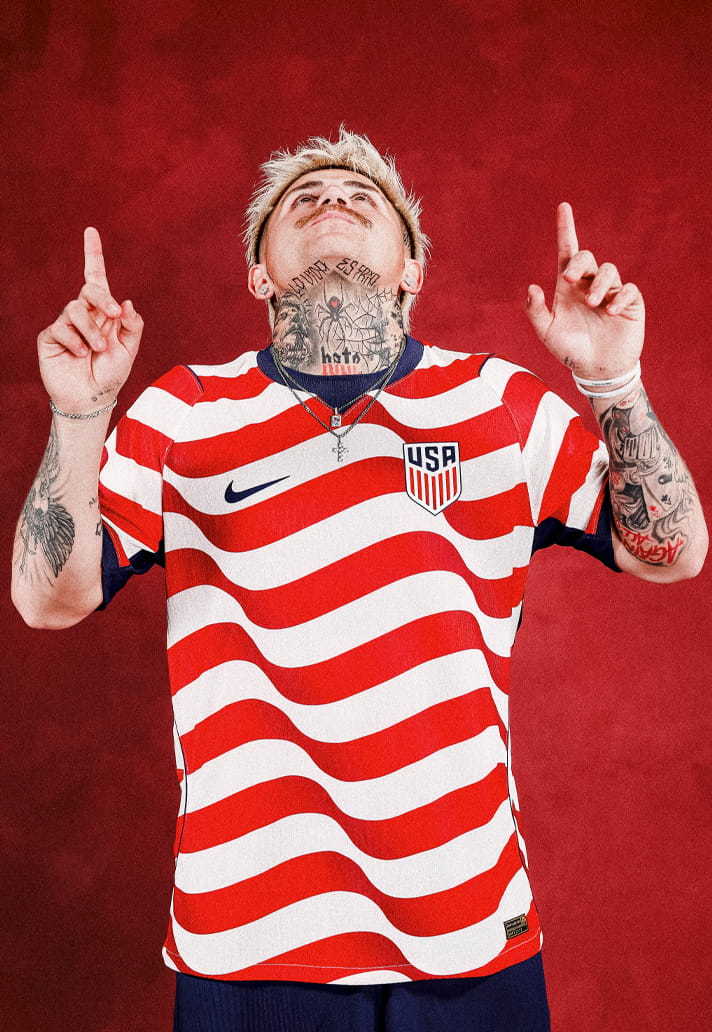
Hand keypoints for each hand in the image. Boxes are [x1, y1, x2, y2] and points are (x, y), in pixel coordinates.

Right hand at [37, 227, 143, 413]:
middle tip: (114, 315)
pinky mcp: (50, 337)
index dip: (93, 255)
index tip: (91, 231)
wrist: (92, 399)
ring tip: (97, 349)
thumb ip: (133, 326)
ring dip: (91, 330)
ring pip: (75, 309)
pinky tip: (80, 355)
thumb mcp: (129, 350)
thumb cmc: (110, 375)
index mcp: (103, 313)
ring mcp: (65, 325)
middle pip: (90, 289)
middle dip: (103, 299)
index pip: (96, 279)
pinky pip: (61, 328)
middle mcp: (83, 314)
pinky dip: (76, 342)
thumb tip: (128, 303)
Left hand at [525, 202, 644, 378]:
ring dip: (598, 285)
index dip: (566, 229)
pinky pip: (628, 290)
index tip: (563, 207)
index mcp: (568, 287)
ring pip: (608, 271)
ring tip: (592, 304)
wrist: (596, 369)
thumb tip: (532, 287)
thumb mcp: (546, 332)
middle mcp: (589, 284)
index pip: (567, 252)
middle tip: (568, 280)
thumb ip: (536, 311)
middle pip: (586, 257)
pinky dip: (620, 297)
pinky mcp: (629, 303)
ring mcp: (610, 292)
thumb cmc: (570, 349)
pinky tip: (610, 312)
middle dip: (578, 264)